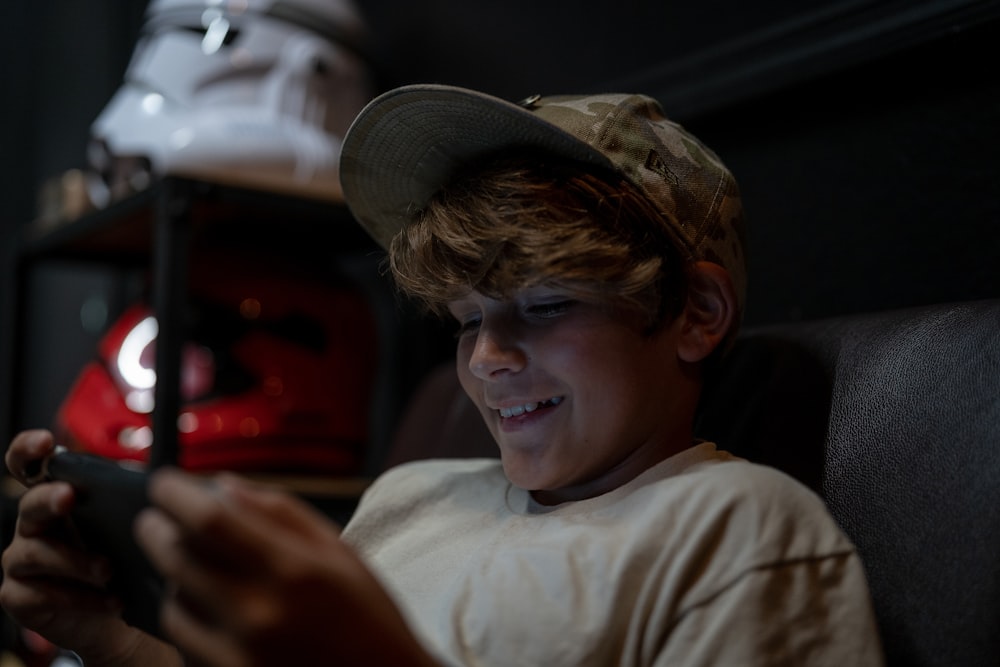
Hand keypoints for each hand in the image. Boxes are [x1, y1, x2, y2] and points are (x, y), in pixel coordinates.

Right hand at [0, 430, 179, 665]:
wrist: (120, 612)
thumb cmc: (125, 558)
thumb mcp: (137, 523)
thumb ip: (141, 496)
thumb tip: (173, 481)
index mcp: (58, 496)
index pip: (30, 465)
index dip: (29, 449)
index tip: (46, 442)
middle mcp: (34, 524)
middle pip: (29, 503)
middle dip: (49, 498)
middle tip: (70, 497)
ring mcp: (22, 560)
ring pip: (34, 552)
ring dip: (74, 560)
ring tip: (108, 570)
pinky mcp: (21, 596)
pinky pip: (39, 593)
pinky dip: (77, 597)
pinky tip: (109, 600)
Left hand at [136, 469, 436, 666]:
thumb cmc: (369, 620)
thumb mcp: (340, 553)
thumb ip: (282, 514)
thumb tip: (223, 486)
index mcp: (292, 572)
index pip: (208, 521)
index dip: (174, 495)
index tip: (164, 484)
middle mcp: (257, 615)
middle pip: (176, 558)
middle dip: (158, 530)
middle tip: (160, 518)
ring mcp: (235, 656)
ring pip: (172, 604)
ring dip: (174, 577)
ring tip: (198, 569)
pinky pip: (184, 643)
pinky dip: (188, 619)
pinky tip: (211, 610)